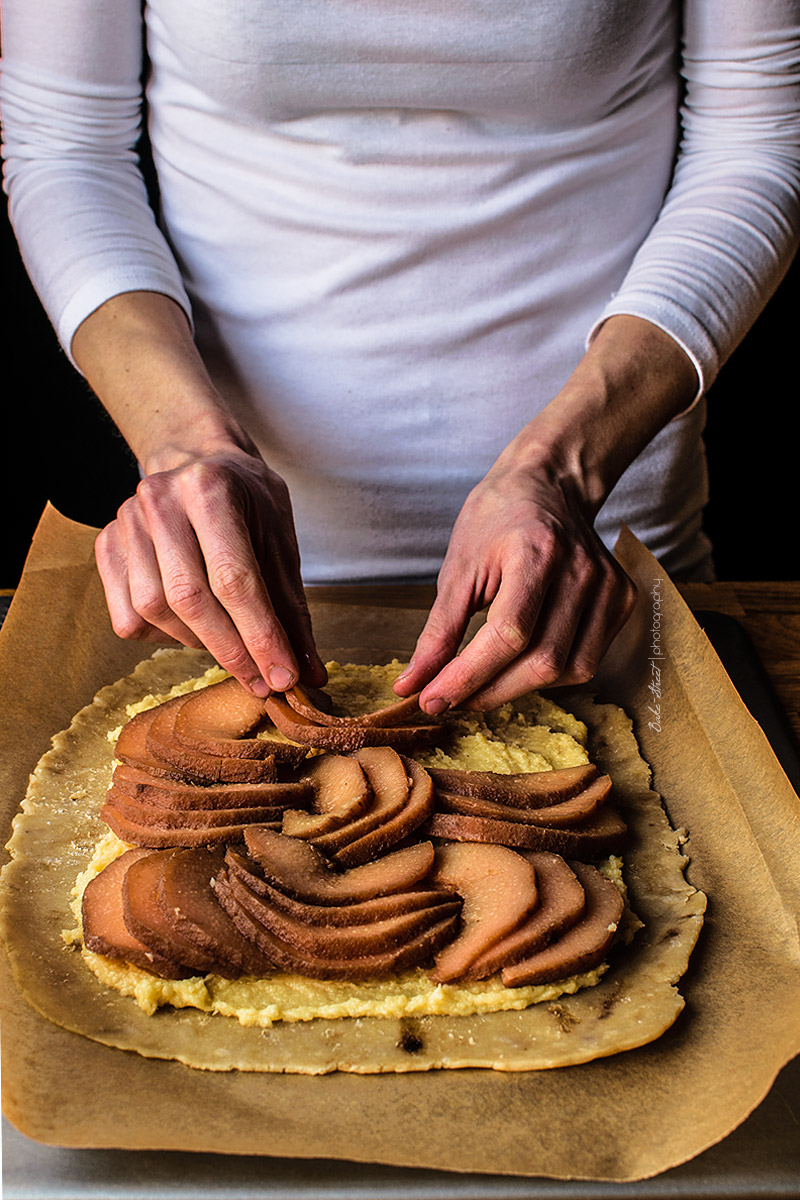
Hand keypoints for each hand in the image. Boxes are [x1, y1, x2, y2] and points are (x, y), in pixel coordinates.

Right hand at [94, 446, 326, 695]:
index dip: (260, 635)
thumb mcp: (280, 540)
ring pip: (154, 611)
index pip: (234, 578)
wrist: (198, 461)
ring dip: (197, 643)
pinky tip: (189, 624)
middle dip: (231, 650)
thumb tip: (308, 675)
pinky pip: (127, 618)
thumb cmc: (247, 503)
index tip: (283, 676)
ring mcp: (126, 522)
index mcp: (210, 490)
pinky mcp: (106, 544)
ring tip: (227, 642)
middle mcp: (160, 501)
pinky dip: (163, 635)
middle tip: (261, 680)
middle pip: (190, 599)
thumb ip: (292, 608)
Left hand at [393, 461, 635, 712]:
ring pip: (569, 670)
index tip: (431, 699)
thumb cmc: (498, 518)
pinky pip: (587, 660)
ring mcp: (608, 586)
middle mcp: (582, 570)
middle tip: (451, 700)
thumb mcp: (458, 565)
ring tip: (483, 684)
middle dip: (490, 692)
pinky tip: (521, 663)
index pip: (508, 635)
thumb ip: (438, 630)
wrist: (550, 485)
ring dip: (519, 689)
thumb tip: (413, 683)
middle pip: (542, 661)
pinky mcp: (621, 600)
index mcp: (537, 552)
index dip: (468, 676)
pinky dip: (550, 674)